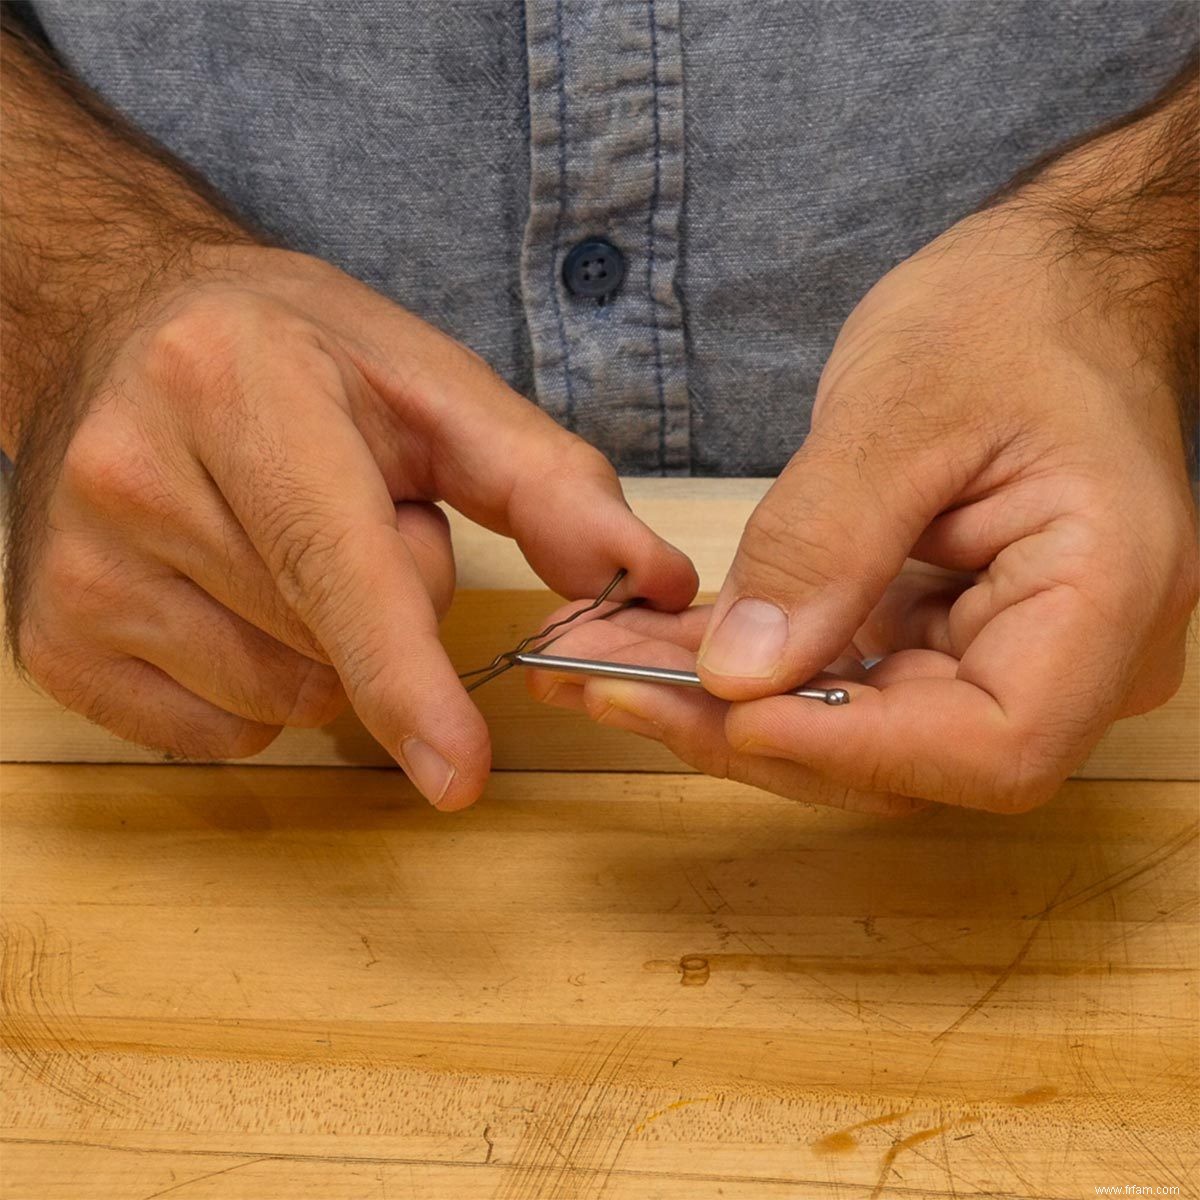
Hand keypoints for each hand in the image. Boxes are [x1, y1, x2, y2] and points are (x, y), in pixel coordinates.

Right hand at [7, 246, 696, 804]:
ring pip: (278, 700)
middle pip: (327, 647)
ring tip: (284, 544)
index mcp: (240, 392)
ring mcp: (76, 569)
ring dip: (323, 649)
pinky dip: (257, 687)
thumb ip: (548, 483)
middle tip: (345, 513)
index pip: (338, 568)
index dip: (408, 680)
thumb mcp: (429, 385)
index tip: (458, 775)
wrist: (126, 329)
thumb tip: (645, 580)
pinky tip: (232, 596)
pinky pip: (215, 729)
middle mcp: (132, 479)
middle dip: (385, 606)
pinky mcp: (50, 638)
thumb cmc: (294, 354)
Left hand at [527, 203, 1196, 813]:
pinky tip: (656, 643)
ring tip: (602, 659)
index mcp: (1106, 595)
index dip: (851, 746)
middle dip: (746, 729)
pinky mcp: (946, 643)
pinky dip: (750, 668)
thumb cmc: (1011, 316)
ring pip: (856, 734)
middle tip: (604, 681)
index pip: (992, 744)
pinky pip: (844, 684)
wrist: (1050, 290)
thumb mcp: (903, 408)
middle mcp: (1073, 658)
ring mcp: (1007, 658)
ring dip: (724, 706)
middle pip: (905, 759)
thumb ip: (824, 543)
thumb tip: (739, 674)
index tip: (727, 711)